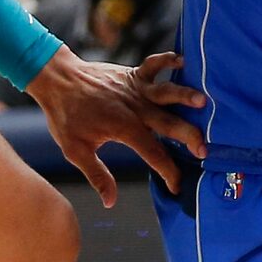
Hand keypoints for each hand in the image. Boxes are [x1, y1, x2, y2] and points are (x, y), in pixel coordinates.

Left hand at [24, 48, 206, 204]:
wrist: (57, 79)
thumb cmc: (65, 116)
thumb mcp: (76, 150)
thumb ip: (97, 175)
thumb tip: (110, 201)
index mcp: (124, 128)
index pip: (155, 154)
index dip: (169, 172)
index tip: (177, 186)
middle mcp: (135, 108)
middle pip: (169, 124)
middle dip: (190, 137)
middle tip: (205, 149)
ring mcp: (135, 89)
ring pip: (167, 92)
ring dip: (185, 95)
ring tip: (203, 100)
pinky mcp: (133, 74)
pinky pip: (155, 64)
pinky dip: (168, 60)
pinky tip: (183, 61)